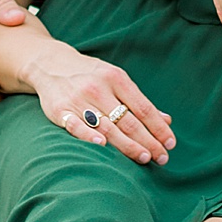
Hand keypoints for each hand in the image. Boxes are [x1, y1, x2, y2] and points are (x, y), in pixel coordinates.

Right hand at [24, 28, 175, 165]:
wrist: (51, 64)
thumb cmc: (91, 75)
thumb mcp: (116, 80)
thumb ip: (139, 101)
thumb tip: (167, 120)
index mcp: (116, 78)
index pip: (143, 107)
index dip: (158, 127)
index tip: (170, 143)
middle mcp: (99, 88)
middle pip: (127, 120)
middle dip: (148, 141)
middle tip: (162, 158)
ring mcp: (79, 99)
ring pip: (107, 126)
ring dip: (127, 145)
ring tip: (143, 158)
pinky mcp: (60, 110)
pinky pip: (75, 125)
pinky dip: (88, 135)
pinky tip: (102, 145)